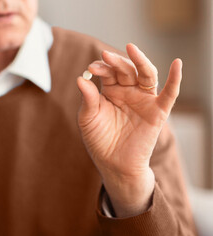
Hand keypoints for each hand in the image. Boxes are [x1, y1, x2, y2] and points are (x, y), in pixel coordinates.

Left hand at [76, 43, 181, 216]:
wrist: (113, 164)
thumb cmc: (99, 140)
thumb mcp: (88, 118)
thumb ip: (87, 99)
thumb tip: (80, 78)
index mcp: (111, 91)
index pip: (108, 72)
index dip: (101, 67)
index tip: (91, 68)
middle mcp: (128, 92)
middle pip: (126, 70)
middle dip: (116, 62)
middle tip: (105, 56)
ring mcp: (144, 100)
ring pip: (146, 75)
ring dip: (140, 61)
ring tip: (131, 48)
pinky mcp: (157, 112)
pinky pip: (169, 94)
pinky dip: (175, 79)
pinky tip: (177, 64)